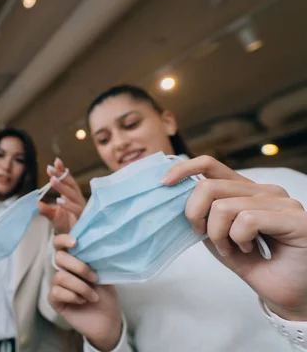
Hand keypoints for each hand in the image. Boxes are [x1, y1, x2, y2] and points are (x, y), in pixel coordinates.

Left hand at [38, 158, 85, 233]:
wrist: (74, 244)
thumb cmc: (66, 228)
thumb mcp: (53, 217)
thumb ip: (45, 209)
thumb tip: (35, 202)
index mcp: (71, 197)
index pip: (67, 180)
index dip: (62, 171)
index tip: (56, 161)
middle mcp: (78, 200)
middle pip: (71, 184)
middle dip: (61, 175)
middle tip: (50, 168)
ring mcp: (82, 208)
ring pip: (73, 194)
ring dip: (62, 187)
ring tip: (52, 181)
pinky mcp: (83, 218)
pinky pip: (76, 209)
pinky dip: (67, 205)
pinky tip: (59, 200)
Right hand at [49, 234, 121, 350]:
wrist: (108, 319)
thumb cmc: (105, 294)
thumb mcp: (103, 272)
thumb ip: (95, 258)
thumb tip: (96, 242)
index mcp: (73, 259)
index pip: (59, 243)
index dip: (63, 239)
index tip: (75, 242)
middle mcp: (62, 269)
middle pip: (59, 258)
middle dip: (79, 267)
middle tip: (94, 278)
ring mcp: (56, 284)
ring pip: (60, 277)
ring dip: (81, 287)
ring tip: (93, 296)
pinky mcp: (54, 300)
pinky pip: (57, 292)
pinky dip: (73, 296)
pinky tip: (82, 302)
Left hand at [163, 155, 306, 320]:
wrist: (286, 293)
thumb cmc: (254, 264)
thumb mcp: (218, 237)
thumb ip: (203, 216)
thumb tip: (175, 195)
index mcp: (245, 190)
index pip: (210, 164)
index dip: (184, 169)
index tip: (164, 183)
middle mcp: (263, 190)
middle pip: (208, 187)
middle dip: (196, 216)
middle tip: (207, 238)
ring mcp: (281, 201)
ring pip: (224, 207)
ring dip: (219, 235)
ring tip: (234, 248)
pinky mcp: (294, 217)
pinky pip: (246, 220)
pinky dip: (239, 239)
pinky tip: (250, 250)